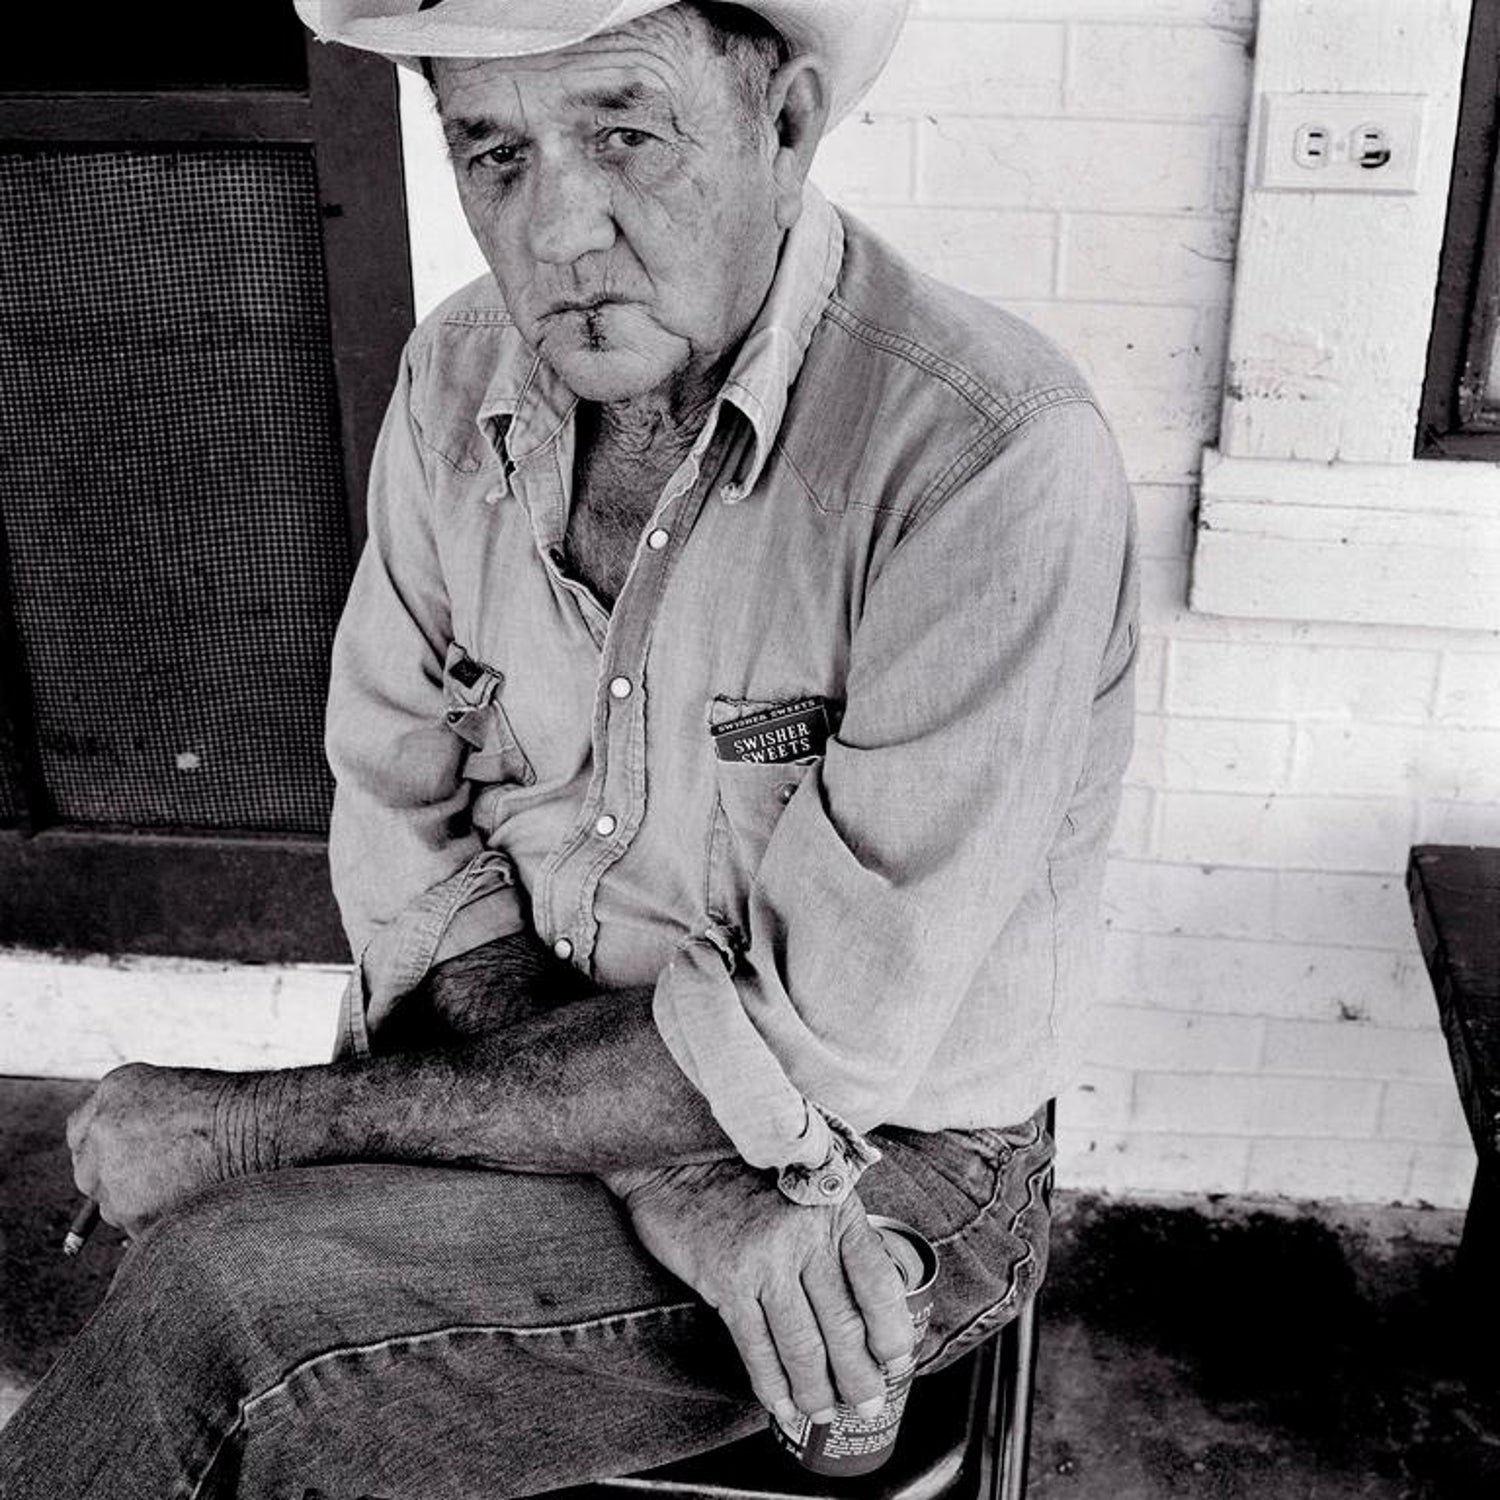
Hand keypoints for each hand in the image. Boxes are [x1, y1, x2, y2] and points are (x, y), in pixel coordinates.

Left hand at [66, 1063, 244, 1235]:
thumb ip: (130, 1115)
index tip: (123, 1154)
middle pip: (88, 1173)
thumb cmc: (227, 1108)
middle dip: (112, 1176)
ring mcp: (111, 1175)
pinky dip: (155, 1218)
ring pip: (112, 1204)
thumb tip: (112, 1156)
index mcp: (112, 1092)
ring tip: (184, 1181)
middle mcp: (101, 1133)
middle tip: (153, 1174)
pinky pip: (133, 1224)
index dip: (102, 1145)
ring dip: (136, 1200)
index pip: (79, 1131)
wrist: (257, 1130)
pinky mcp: (130, 1213)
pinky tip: (188, 1196)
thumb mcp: (169, 1090)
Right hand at [611, 1160, 913, 1425]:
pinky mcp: (727, 1280)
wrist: (679, 1153)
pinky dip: (773, 1385)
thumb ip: (835, 1231)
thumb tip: (866, 1295)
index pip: (878, 1283)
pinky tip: (783, 1406)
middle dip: (859, 1376)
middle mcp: (806, 1236)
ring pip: (803, 1345)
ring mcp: (766, 1260)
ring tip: (824, 1414)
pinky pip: (757, 1347)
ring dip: (818, 1390)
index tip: (897, 1361)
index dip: (891, 1331)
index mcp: (834, 1211)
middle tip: (867, 1406)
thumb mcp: (807, 1184)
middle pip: (844, 1324)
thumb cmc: (746, 1170)